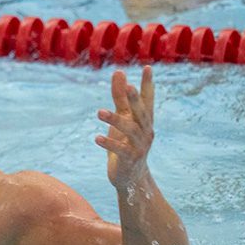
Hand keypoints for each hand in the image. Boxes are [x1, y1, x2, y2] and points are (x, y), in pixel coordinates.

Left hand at [96, 67, 154, 188]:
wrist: (130, 176)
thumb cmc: (125, 142)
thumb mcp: (121, 118)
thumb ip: (120, 96)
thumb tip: (119, 72)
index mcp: (144, 120)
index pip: (147, 100)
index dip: (148, 85)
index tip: (148, 68)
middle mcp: (145, 131)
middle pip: (141, 113)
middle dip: (135, 100)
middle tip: (128, 86)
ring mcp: (140, 145)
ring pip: (130, 130)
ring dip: (115, 120)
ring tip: (99, 112)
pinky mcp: (130, 159)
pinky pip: (121, 150)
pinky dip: (109, 143)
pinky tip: (96, 138)